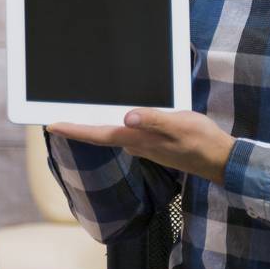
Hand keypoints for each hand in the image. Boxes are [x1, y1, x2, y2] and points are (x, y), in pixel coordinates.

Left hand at [48, 109, 236, 182]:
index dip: (74, 130)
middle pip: (101, 134)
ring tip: (84, 108)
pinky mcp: (153, 145)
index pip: (98, 135)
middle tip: (60, 113)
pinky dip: (118, 123)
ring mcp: (144, 147)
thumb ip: (154, 120)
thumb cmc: (201, 141)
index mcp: (138, 139)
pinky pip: (129, 133)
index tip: (51, 124)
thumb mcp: (180, 125)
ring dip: (99, 123)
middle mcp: (136, 145)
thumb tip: (127, 117)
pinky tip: (121, 113)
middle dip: (80, 125)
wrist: (218, 160)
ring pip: (115, 133)